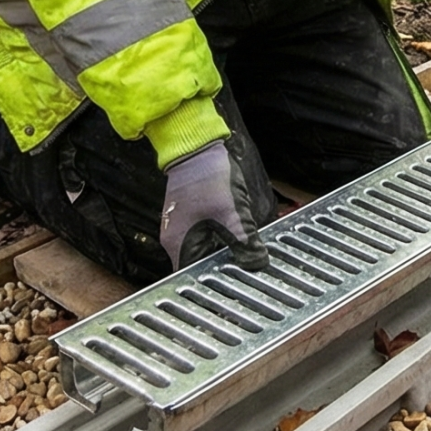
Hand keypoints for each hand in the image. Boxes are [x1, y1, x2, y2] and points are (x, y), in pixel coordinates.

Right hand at [157, 140, 266, 270]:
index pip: (195, 277)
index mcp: (180, 244)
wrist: (196, 148)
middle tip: (245, 267)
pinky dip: (217, 238)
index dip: (216, 283)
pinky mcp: (186, 217)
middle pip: (198, 266)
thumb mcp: (233, 214)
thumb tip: (257, 264)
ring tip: (241, 250)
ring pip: (202, 251)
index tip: (235, 283)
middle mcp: (173, 240)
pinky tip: (232, 232)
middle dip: (222, 267)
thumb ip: (245, 243)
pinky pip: (201, 237)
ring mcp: (178, 228)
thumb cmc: (209, 178)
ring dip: (221, 251)